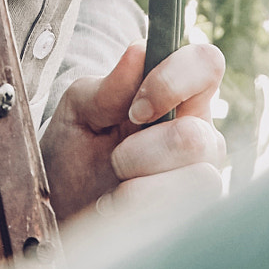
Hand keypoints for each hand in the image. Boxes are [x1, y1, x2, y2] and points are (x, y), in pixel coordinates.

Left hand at [40, 41, 225, 223]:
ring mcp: (203, 175)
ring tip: (116, 192)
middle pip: (196, 136)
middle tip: (115, 160)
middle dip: (141, 153)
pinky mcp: (196, 216)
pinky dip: (142, 215)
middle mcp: (200, 132)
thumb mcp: (79, 112)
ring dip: (142, 189)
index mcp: (178, 94)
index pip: (207, 64)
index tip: (135, 109)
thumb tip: (138, 51)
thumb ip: (108, 86)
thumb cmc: (74, 151)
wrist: (61, 209)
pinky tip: (122, 213)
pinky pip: (184, 217)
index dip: (174, 81)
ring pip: (198, 179)